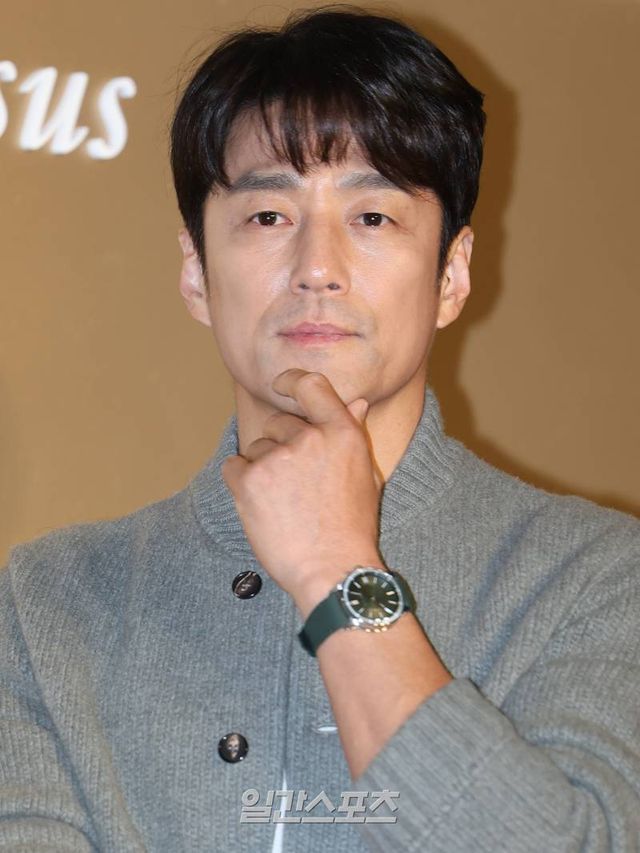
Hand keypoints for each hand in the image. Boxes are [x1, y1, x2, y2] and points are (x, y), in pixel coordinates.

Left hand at [221, 369, 383, 600]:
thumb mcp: (365, 475)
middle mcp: (310, 439)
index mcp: (343, 434)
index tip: (281, 384)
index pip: (312, 386)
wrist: (332, 570)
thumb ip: (354, 434)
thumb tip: (356, 402)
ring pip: (255, 449)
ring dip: (263, 470)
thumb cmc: (352, 527)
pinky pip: (233, 467)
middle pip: (278, 424)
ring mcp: (278, 459)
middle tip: (296, 486)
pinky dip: (241, 484)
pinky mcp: (250, 481)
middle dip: (281, 448)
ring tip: (284, 505)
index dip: (292, 380)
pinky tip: (262, 507)